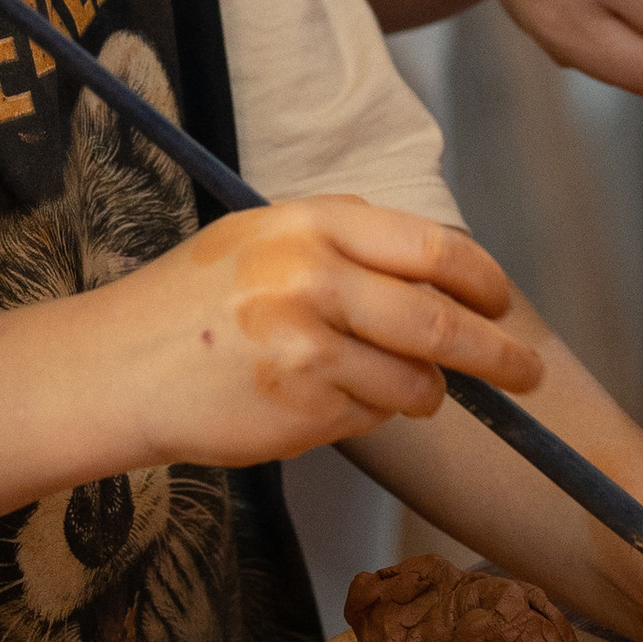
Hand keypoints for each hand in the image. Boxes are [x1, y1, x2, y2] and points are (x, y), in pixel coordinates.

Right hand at [111, 197, 542, 462]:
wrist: (116, 367)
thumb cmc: (193, 302)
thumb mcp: (265, 237)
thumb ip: (348, 245)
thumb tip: (444, 276)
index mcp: (311, 223)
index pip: (431, 249)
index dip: (482, 282)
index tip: (503, 305)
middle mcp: (313, 278)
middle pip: (440, 322)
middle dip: (498, 355)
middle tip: (526, 373)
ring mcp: (307, 346)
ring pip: (413, 383)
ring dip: (420, 395)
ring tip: (383, 386)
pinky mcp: (300, 408)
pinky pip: (369, 418)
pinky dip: (364, 415)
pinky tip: (316, 400)